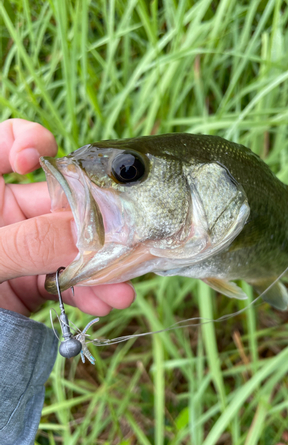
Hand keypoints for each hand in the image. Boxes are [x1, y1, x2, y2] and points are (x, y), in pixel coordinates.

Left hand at [0, 119, 134, 316]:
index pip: (4, 144)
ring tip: (120, 289)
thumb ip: (25, 244)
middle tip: (119, 240)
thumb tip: (82, 231)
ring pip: (69, 246)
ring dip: (98, 267)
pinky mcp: (34, 282)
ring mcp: (24, 248)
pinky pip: (68, 280)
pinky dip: (89, 292)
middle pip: (56, 202)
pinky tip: (106, 302)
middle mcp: (5, 215)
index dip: (27, 141)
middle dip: (90, 224)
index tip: (34, 162)